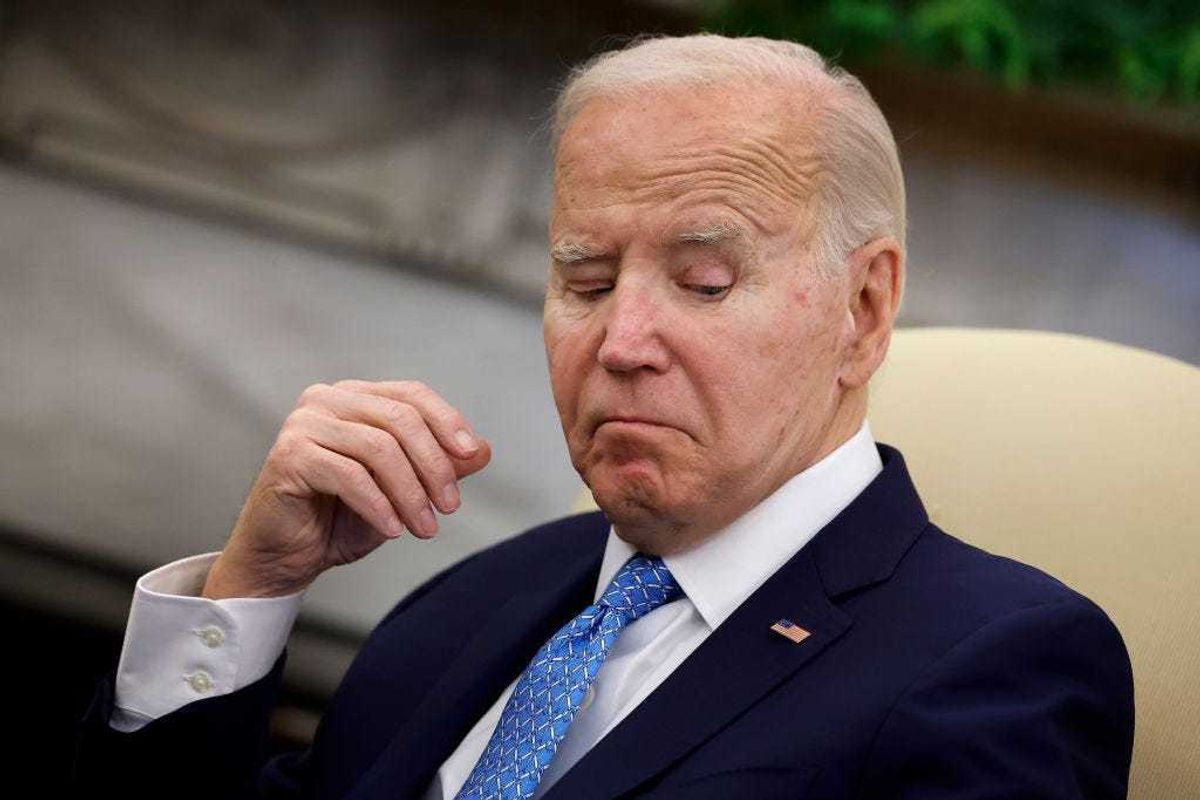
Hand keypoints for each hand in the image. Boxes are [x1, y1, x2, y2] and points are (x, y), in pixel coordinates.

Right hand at [203, 380, 490, 598]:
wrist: (287, 556)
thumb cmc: (341, 518)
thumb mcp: (404, 491)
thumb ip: (440, 467)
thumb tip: (483, 450)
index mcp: (356, 396)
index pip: (412, 395)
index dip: (447, 422)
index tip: (471, 456)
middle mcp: (327, 399)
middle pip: (400, 418)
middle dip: (434, 465)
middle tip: (449, 507)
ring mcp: (304, 424)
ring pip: (378, 448)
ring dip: (410, 493)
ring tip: (425, 528)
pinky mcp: (289, 456)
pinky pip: (350, 475)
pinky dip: (379, 505)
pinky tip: (393, 531)